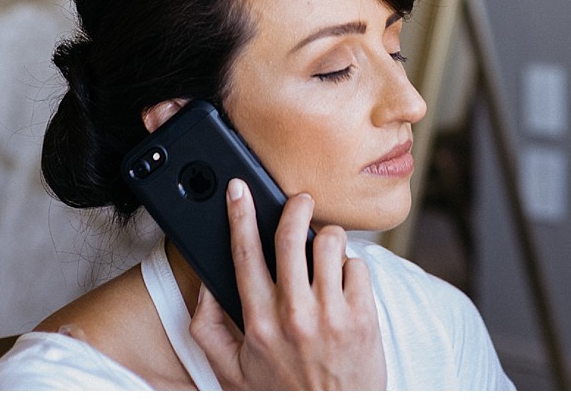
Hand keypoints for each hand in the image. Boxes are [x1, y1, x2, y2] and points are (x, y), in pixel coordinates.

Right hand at [189, 181, 386, 389]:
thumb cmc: (282, 394)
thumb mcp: (230, 370)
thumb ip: (208, 327)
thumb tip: (208, 284)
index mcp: (258, 323)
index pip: (245, 255)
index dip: (240, 216)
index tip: (239, 190)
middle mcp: (293, 315)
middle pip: (291, 236)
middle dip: (296, 206)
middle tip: (300, 200)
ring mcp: (330, 314)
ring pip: (330, 243)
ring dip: (328, 240)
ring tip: (326, 254)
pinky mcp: (363, 316)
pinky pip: (359, 265)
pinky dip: (352, 268)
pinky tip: (345, 287)